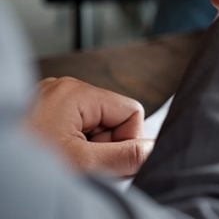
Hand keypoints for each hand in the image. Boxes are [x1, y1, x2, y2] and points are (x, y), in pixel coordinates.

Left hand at [26, 77, 152, 176]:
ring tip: (67, 165)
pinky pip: (75, 130)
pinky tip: (58, 161)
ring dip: (89, 151)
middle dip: (105, 147)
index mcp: (77, 92)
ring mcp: (51, 102)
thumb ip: (126, 156)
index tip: (110, 163)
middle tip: (83, 166)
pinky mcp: (42, 115)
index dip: (128, 141)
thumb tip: (154, 150)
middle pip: (113, 119)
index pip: (131, 111)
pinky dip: (74, 149)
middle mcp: (65, 91)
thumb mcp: (83, 164)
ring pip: (95, 128)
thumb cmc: (24, 164)